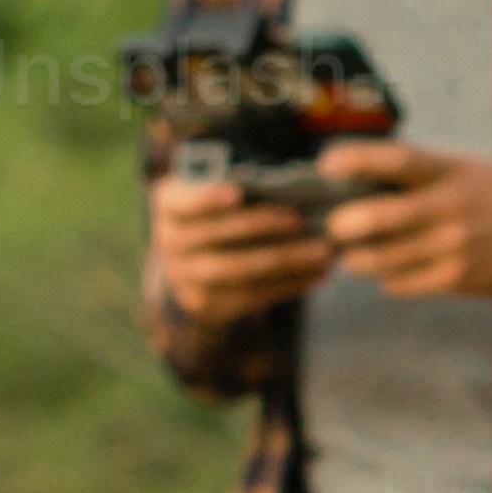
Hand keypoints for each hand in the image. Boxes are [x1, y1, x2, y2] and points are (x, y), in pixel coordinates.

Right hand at [147, 170, 329, 338]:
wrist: (190, 261)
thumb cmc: (217, 212)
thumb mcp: (213, 191)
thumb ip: (239, 187)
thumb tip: (291, 189)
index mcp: (169, 204)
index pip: (183, 201)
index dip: (207, 197)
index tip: (237, 191)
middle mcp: (169, 242)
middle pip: (218, 235)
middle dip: (262, 227)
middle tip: (301, 220)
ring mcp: (186, 278)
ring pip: (239, 270)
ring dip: (285, 261)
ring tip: (322, 252)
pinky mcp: (207, 305)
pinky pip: (251, 296)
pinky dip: (288, 285)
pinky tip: (316, 274)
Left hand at [315, 139, 491, 314]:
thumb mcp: (462, 170)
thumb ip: (416, 175)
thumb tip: (353, 182)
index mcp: (450, 171)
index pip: (399, 160)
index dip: (358, 159)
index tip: (326, 164)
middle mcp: (452, 207)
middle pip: (386, 216)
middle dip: (348, 223)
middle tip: (332, 226)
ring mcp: (455, 246)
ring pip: (386, 258)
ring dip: (358, 259)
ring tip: (349, 254)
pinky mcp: (457, 279)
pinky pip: (403, 283)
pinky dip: (388, 278)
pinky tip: (389, 271)